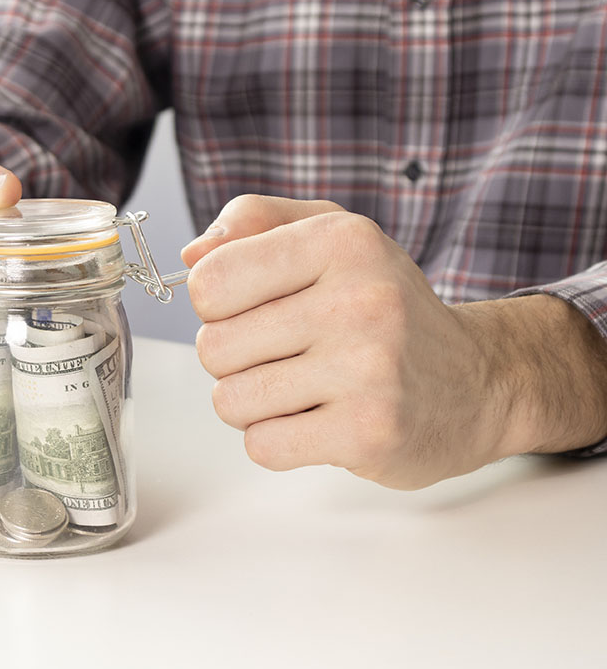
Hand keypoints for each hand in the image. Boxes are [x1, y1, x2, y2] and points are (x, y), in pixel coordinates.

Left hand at [180, 195, 606, 488]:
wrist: (478, 382)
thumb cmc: (384, 307)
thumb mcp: (329, 236)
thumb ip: (254, 222)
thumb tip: (191, 256)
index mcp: (340, 240)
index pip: (209, 282)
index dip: (217, 304)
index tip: (256, 308)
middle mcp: (359, 299)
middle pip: (213, 347)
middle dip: (235, 359)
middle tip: (288, 354)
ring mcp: (368, 369)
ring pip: (231, 401)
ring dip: (254, 403)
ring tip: (304, 388)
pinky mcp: (369, 432)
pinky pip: (263, 445)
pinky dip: (278, 441)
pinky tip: (318, 421)